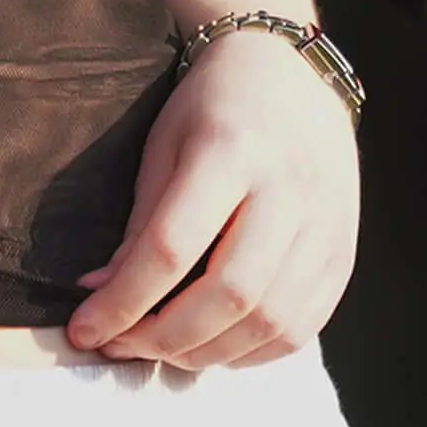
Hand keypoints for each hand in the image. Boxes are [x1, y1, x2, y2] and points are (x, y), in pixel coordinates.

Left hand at [65, 27, 361, 368]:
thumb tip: (101, 297)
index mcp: (233, 148)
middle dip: (163, 338)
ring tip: (163, 348)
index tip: (83, 329)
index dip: (123, 300)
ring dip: (206, 354)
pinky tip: (214, 344)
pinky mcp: (343, 251)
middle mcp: (289, 187)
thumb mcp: (166, 145)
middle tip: (121, 344)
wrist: (291, 72)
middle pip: (229, 294)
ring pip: (270, 322)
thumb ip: (139, 225)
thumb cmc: (215, 104)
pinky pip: (301, 328)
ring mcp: (326, 222)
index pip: (173, 247)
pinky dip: (252, 353)